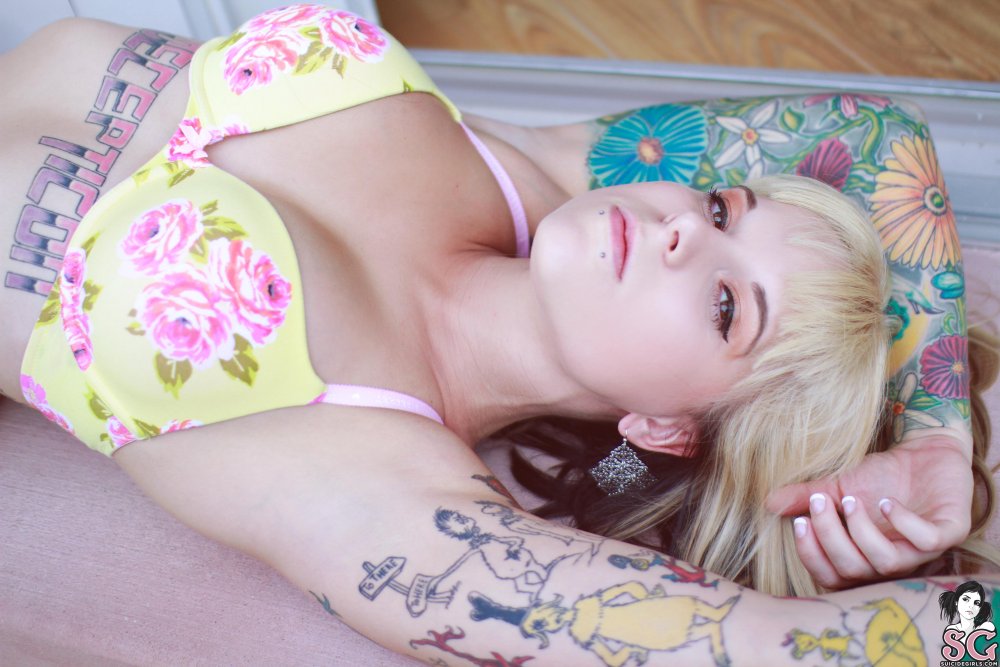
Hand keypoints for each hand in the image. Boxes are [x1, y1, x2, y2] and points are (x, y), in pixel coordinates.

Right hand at [766, 432, 972, 589]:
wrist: (923, 450)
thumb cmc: (880, 476)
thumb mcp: (837, 486)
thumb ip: (806, 497)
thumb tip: (768, 502)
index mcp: (864, 557)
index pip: (833, 577)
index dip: (812, 556)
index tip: (799, 522)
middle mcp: (891, 560)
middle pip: (855, 570)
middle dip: (831, 537)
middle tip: (820, 503)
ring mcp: (922, 550)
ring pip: (887, 562)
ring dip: (862, 532)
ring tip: (849, 499)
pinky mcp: (950, 531)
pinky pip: (927, 541)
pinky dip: (902, 523)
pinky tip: (885, 502)